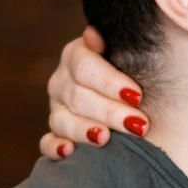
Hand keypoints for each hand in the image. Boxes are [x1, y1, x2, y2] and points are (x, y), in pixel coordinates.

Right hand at [40, 26, 146, 159]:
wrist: (136, 95)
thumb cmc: (141, 70)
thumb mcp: (133, 53)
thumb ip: (118, 43)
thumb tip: (94, 34)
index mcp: (77, 54)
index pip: (85, 66)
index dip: (110, 82)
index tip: (136, 95)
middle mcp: (62, 81)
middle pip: (78, 97)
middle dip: (110, 112)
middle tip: (139, 125)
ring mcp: (56, 109)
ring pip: (62, 121)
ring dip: (83, 130)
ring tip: (105, 138)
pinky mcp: (56, 134)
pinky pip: (47, 143)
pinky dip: (55, 148)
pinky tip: (69, 152)